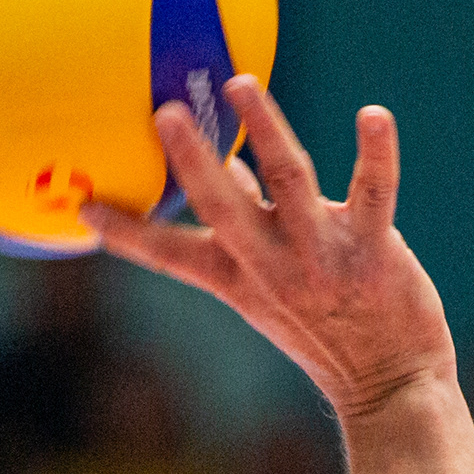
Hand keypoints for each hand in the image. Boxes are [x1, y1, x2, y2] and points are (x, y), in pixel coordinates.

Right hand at [86, 79, 452, 420]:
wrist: (390, 389)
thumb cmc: (330, 328)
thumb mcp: (272, 288)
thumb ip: (249, 225)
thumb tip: (227, 168)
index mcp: (238, 279)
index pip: (170, 255)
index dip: (128, 231)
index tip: (83, 206)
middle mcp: (272, 267)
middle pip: (223, 207)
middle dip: (193, 160)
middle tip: (165, 113)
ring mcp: (322, 258)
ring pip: (289, 181)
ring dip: (266, 128)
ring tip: (240, 85)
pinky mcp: (373, 251)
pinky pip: (375, 192)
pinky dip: (375, 152)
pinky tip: (372, 116)